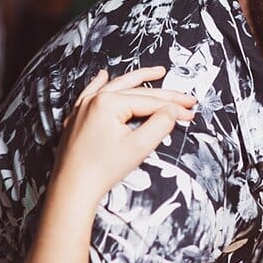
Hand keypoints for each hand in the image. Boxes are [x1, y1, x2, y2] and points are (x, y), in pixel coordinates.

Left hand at [54, 67, 196, 202]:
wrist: (72, 189)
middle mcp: (95, 100)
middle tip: (185, 97)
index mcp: (109, 103)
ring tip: (157, 72)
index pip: (151, 102)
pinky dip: (100, 83)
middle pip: (138, 92)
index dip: (174, 107)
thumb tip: (173, 111)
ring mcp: (84, 107)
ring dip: (137, 78)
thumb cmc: (102, 170)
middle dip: (165, 95)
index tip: (191, 113)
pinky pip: (90, 93)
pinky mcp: (77, 118)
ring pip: (116, 86)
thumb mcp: (139, 147)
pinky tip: (103, 75)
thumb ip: (161, 124)